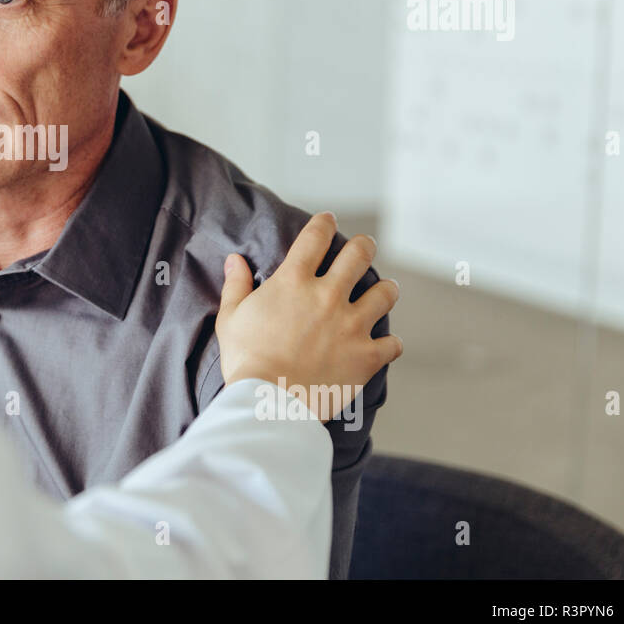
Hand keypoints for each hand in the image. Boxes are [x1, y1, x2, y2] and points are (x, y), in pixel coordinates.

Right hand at [215, 212, 402, 420]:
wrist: (268, 403)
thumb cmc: (245, 361)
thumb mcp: (231, 318)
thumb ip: (236, 285)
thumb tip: (235, 260)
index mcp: (293, 282)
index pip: (315, 237)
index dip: (324, 223)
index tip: (328, 220)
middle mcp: (328, 296)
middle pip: (360, 254)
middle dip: (364, 246)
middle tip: (363, 248)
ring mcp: (352, 325)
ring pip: (385, 293)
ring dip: (384, 290)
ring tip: (382, 291)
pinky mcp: (366, 356)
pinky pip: (392, 343)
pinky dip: (388, 343)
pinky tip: (383, 344)